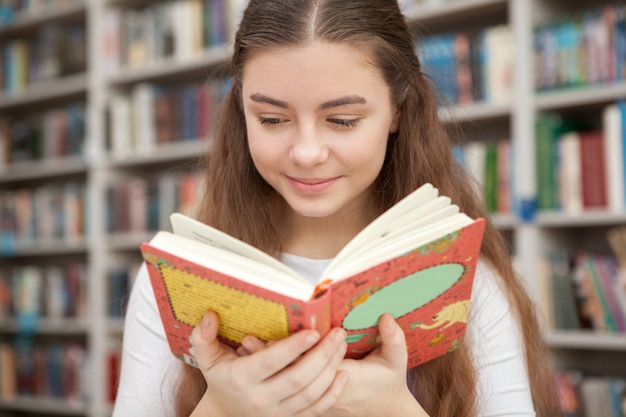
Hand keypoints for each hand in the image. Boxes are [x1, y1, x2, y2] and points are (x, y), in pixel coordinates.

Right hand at [189, 311, 349, 416]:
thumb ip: (203, 337)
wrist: (224, 415)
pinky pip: (316, 410)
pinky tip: (343, 373)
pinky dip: (333, 393)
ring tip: (341, 345)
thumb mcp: (207, 359)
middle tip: (338, 333)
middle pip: (298, 379)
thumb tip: (210, 315)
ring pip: (311, 394)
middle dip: (322, 355)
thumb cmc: (221, 379)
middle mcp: (261, 399)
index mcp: (242, 379)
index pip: (271, 362)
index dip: (293, 348)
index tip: (313, 331)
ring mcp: (277, 413)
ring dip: (331, 369)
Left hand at [238, 314, 428, 416]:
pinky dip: (272, 376)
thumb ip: (395, 340)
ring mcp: (318, 402)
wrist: (385, 408)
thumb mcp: (396, 360)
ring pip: (284, 384)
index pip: (310, 365)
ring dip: (266, 365)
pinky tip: (256, 360)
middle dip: (269, 356)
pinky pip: (284, 390)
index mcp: (347, 379)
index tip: (268, 336)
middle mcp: (327, 394)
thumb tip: (387, 316)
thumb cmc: (390, 381)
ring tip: (245, 346)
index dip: (291, 351)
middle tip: (247, 339)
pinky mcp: (311, 404)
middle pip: (290, 375)